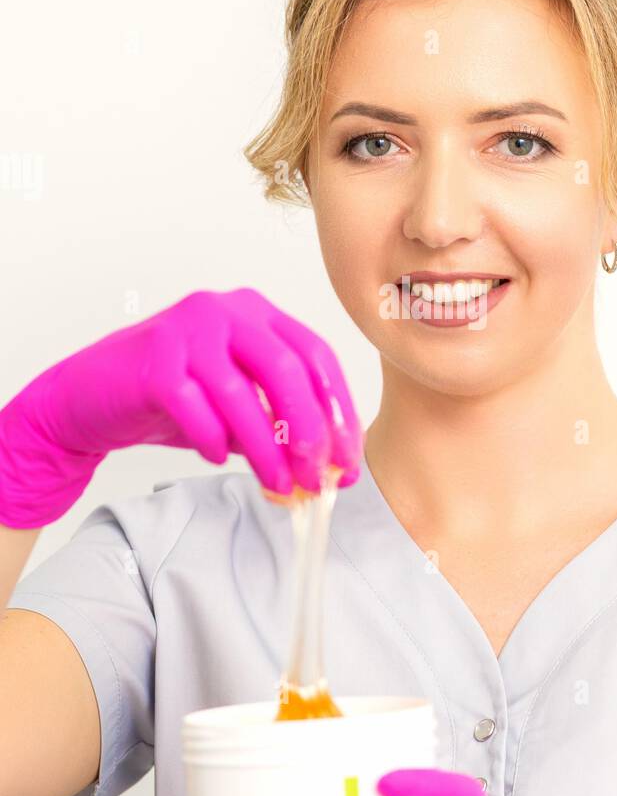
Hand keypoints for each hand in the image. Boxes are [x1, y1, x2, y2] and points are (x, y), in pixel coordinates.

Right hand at [0, 287, 363, 527]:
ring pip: (242, 392)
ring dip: (265, 448)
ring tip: (278, 485)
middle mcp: (226, 310)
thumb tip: (326, 467)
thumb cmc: (171, 400)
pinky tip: (217, 458)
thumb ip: (278, 423)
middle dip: (310, 431)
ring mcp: (187, 329)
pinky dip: (212, 438)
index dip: (339, 412)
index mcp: (257, 313)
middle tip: (317, 478)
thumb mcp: (237, 406)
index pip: (317, 357)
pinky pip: (194, 405)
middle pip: (288, 370)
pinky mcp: (152, 360)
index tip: (347, 461)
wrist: (90, 397)